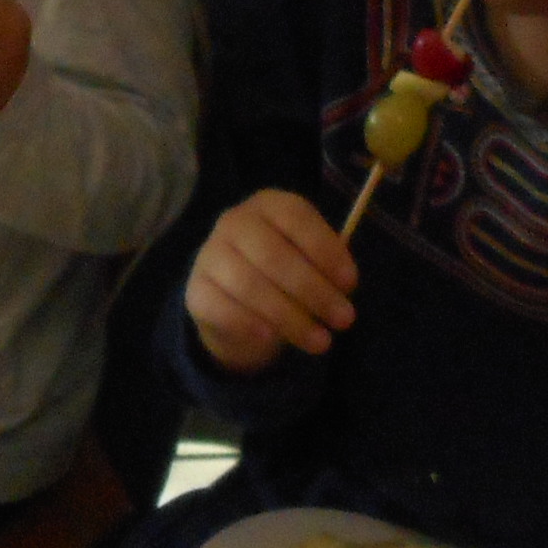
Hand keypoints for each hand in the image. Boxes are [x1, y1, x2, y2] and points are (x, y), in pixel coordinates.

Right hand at [185, 188, 359, 373]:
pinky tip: (273, 340)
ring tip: (322, 342)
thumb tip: (344, 285)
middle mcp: (235, 222)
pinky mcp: (196, 290)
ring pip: (249, 285)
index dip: (325, 250)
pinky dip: (250, 325)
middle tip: (344, 319)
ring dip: (290, 317)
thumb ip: (325, 264)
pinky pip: (222, 309)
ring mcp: (210, 254)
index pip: (295, 217)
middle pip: (273, 255)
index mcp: (268, 205)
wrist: (235, 299)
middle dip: (314, 291)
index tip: (351, 284)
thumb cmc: (283, 271)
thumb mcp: (308, 258)